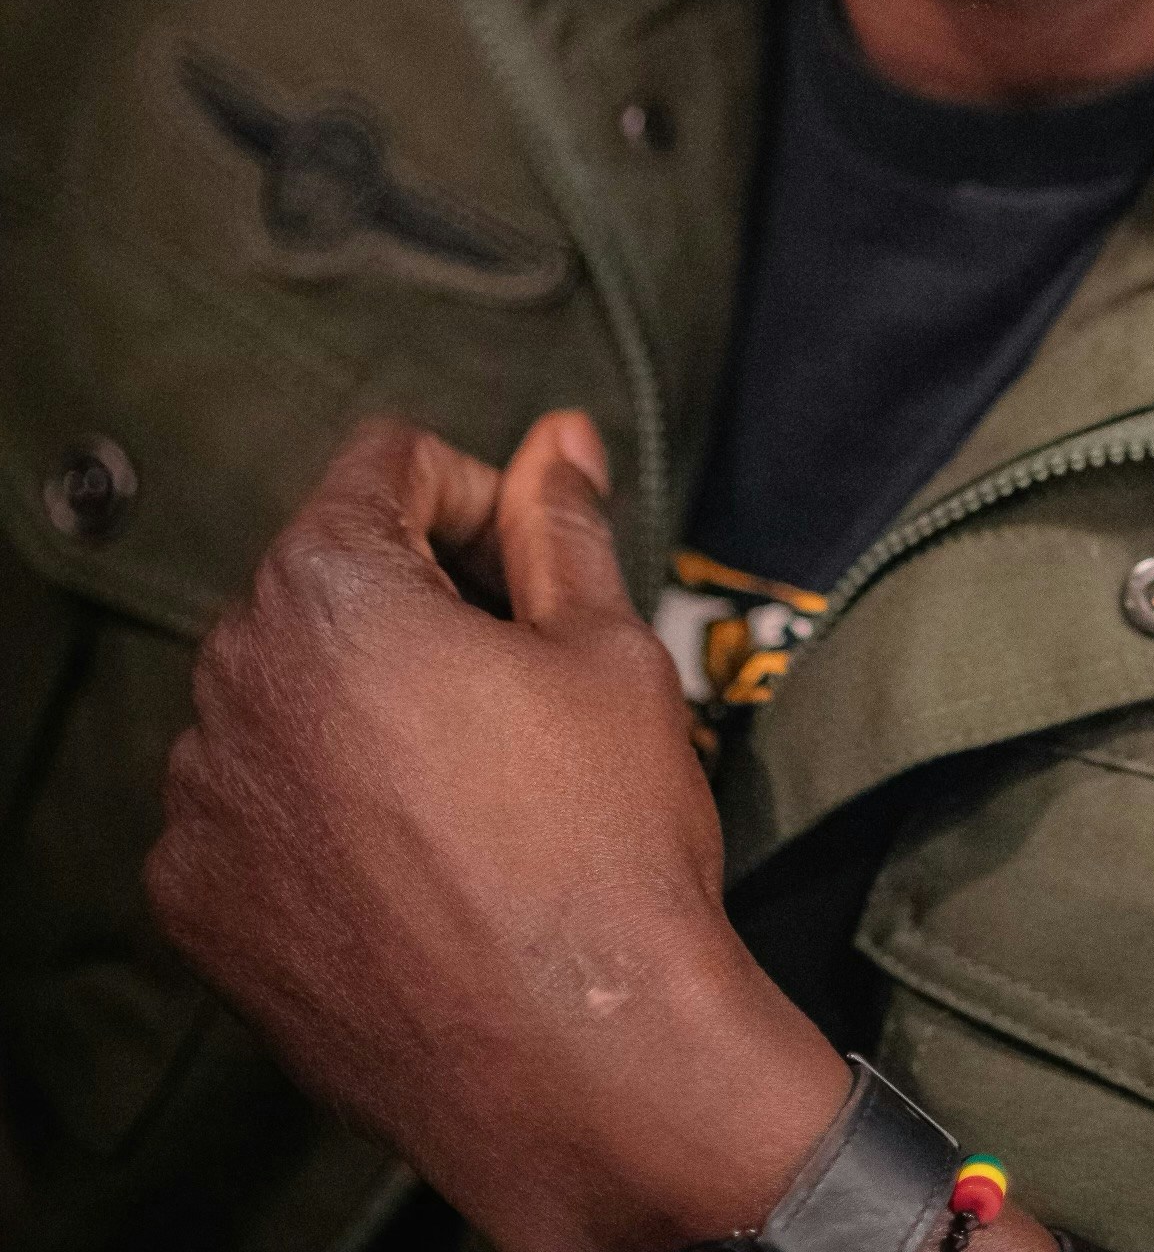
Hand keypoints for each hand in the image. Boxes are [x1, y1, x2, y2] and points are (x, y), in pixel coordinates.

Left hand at [145, 412, 848, 1250]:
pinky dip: (314, 800)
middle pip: (324, 571)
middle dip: (415, 595)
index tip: (532, 577)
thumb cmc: (605, 841)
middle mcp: (236, 681)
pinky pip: (250, 798)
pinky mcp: (200, 900)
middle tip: (514, 677)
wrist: (580, 1061)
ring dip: (358, 694)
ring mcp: (205, 800)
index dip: (479, 500)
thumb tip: (555, 438)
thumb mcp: (608, 647)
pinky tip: (409, 852)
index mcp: (331, 590)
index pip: (387, 464)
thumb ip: (560, 525)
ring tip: (466, 775)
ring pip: (283, 685)